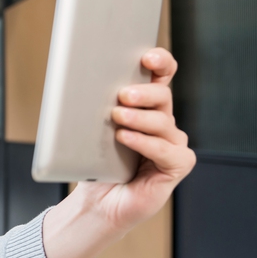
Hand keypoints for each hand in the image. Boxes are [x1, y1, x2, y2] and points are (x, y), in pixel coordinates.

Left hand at [42, 48, 195, 257]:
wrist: (96, 200)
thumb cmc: (94, 163)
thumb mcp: (90, 129)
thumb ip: (92, 105)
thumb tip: (80, 80)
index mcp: (146, 105)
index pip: (162, 75)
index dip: (160, 62)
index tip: (147, 56)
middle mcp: (163, 121)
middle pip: (163, 96)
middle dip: (144, 92)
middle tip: (122, 95)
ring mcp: (172, 143)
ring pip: (164, 122)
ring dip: (139, 118)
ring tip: (117, 117)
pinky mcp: (176, 166)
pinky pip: (167, 151)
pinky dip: (145, 143)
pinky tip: (126, 138)